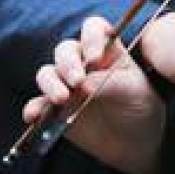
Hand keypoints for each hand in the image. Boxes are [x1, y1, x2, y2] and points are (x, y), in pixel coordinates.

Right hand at [23, 16, 163, 173]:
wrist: (134, 144)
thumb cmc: (140, 108)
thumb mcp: (135, 93)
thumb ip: (111, 84)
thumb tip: (83, 84)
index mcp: (108, 51)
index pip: (94, 29)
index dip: (91, 37)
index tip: (94, 59)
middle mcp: (84, 63)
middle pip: (65, 51)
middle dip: (68, 64)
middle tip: (77, 82)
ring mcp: (67, 85)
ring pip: (48, 73)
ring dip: (50, 84)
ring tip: (62, 99)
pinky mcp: (55, 109)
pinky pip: (38, 104)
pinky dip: (34, 108)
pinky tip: (34, 116)